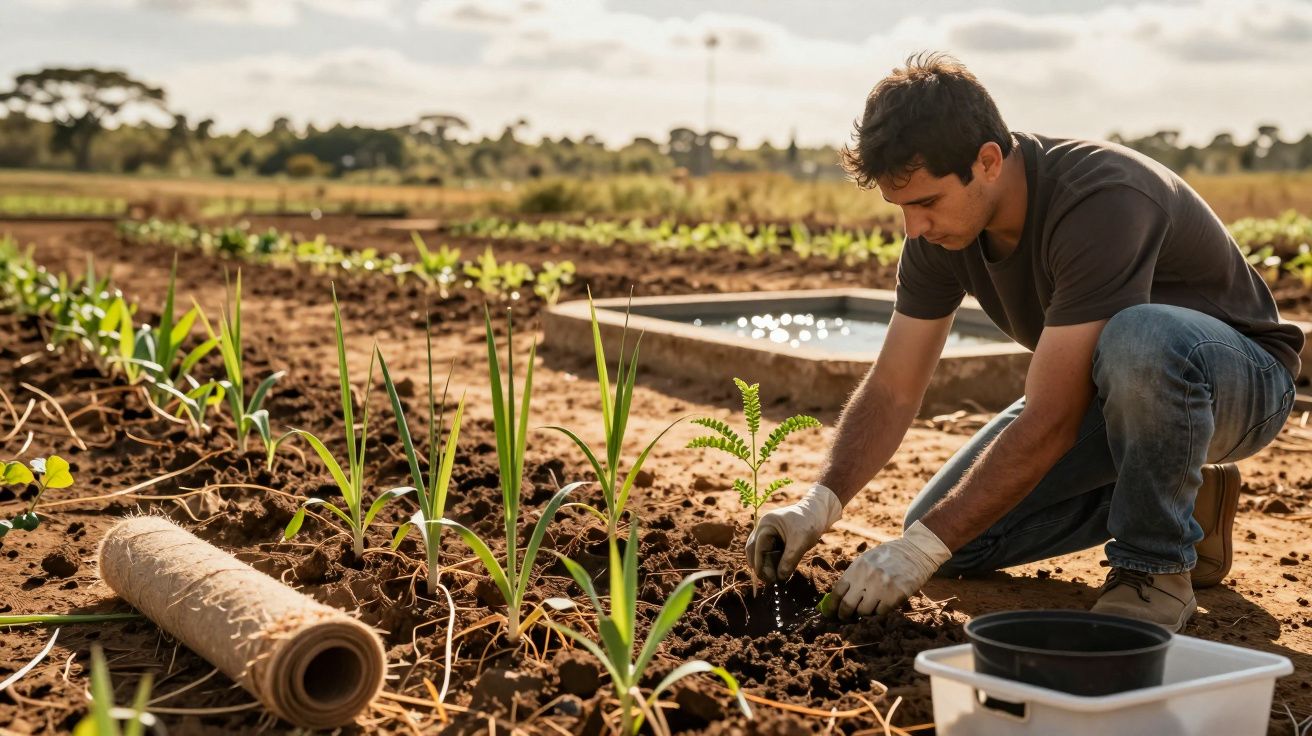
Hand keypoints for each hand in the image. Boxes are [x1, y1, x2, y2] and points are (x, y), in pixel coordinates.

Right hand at [746, 484, 842, 582]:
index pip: (758, 547)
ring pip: (759, 551)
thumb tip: (780, 578)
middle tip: (768, 581)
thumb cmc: (810, 523)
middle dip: (760, 566)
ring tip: (772, 579)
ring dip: (764, 564)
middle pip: (753, 549)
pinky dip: (771, 561)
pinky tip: (777, 571)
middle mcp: (763, 527)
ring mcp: (767, 532)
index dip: (762, 565)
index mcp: (767, 524)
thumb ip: (790, 559)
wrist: (819, 513)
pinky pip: (768, 551)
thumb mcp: (801, 542)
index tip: (769, 579)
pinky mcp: (774, 537)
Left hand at [832, 520, 951, 618]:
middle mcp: (868, 577)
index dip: (831, 605)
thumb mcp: (868, 560)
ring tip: (866, 610)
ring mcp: (882, 587)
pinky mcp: (897, 595)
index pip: (838, 591)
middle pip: (847, 605)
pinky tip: (881, 607)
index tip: (830, 613)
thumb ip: (854, 576)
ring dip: (863, 614)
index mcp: (858, 567)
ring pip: (864, 612)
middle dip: (844, 615)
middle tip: (845, 619)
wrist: (916, 552)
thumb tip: (838, 598)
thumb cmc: (889, 557)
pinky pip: (881, 613)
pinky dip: (878, 613)